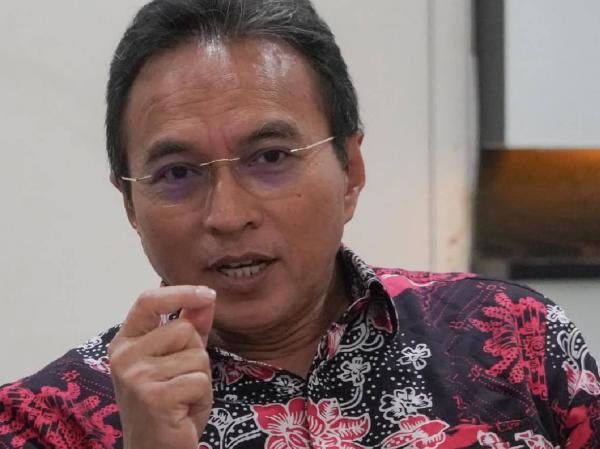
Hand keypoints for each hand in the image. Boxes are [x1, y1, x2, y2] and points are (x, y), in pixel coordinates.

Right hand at [108, 285, 215, 448]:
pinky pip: (199, 379)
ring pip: (196, 355)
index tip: (208, 293)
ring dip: (200, 378)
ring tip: (183, 396)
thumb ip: (191, 327)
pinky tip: (184, 410)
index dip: (180, 293)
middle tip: (182, 381)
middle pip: (183, 329)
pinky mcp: (153, 397)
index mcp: (126, 342)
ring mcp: (136, 376)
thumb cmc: (169, 404)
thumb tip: (207, 296)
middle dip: (196, 354)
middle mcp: (124, 356)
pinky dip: (201, 396)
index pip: (148, 301)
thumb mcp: (180, 360)